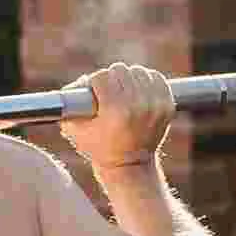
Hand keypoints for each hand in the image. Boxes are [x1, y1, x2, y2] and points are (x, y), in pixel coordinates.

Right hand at [61, 62, 175, 171]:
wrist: (129, 165)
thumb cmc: (97, 147)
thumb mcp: (73, 128)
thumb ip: (68, 102)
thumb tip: (82, 81)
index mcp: (115, 111)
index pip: (102, 76)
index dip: (93, 83)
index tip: (93, 94)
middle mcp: (139, 106)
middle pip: (120, 70)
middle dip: (110, 79)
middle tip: (107, 92)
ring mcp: (156, 105)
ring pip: (138, 71)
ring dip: (128, 78)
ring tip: (122, 91)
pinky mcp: (168, 105)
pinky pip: (155, 77)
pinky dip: (145, 80)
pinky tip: (137, 90)